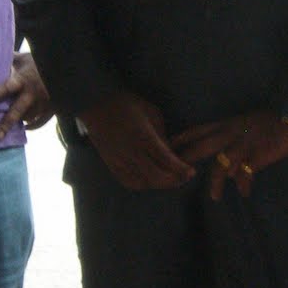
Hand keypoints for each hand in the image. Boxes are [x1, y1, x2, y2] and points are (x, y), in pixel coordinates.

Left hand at [0, 52, 52, 139]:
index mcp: (23, 80)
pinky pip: (41, 121)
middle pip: (17, 111)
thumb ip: (10, 60)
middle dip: (6, 124)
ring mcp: (43, 102)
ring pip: (28, 117)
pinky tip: (25, 127)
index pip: (6, 88)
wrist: (65, 67)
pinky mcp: (52, 107)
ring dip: (19, 122)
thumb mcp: (24, 59)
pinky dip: (33, 126)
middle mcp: (33, 93)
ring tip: (7, 130)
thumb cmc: (39, 62)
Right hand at [81, 91, 195, 190]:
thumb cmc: (127, 104)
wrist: (95, 103)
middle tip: (184, 177)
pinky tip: (151, 180)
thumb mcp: (151, 112)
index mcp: (143, 136)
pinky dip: (142, 184)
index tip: (192, 171)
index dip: (181, 169)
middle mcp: (131, 151)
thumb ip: (162, 134)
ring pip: (142, 182)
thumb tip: (171, 151)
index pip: (166, 160)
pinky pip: (128, 181)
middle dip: (173, 181)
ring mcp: (118, 159)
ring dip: (159, 184)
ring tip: (170, 179)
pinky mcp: (110, 163)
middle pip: (155, 176)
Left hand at [171, 109, 287, 199]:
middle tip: (174, 175)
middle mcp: (231, 133)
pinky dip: (243, 184)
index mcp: (228, 124)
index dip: (182, 139)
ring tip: (214, 196)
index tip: (167, 147)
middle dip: (187, 159)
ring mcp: (243, 144)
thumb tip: (228, 170)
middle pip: (201, 146)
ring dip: (215, 182)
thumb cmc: (275, 122)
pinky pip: (244, 173)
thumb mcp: (249, 126)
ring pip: (220, 164)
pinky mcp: (256, 154)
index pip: (198, 130)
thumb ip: (235, 142)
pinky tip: (244, 192)